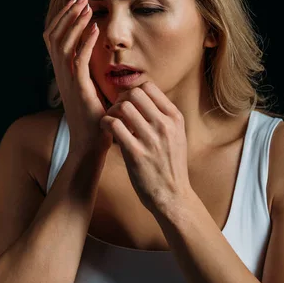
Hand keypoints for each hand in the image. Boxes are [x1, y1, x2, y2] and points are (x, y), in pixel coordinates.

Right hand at [43, 0, 112, 156]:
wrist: (90, 144)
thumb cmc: (93, 118)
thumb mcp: (88, 89)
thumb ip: (88, 71)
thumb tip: (96, 54)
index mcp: (62, 72)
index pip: (54, 38)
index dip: (63, 18)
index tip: (77, 3)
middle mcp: (61, 74)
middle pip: (54, 35)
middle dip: (68, 14)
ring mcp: (67, 81)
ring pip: (63, 43)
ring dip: (75, 22)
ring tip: (87, 7)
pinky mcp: (79, 88)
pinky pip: (79, 60)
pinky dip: (85, 42)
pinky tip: (96, 29)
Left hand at [99, 81, 191, 212]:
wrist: (173, 196)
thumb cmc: (171, 165)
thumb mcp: (177, 136)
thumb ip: (164, 116)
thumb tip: (145, 97)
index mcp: (175, 118)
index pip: (149, 87)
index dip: (133, 92)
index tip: (128, 104)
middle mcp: (165, 126)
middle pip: (135, 94)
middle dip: (121, 99)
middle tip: (117, 112)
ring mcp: (151, 139)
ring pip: (123, 107)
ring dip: (112, 111)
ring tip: (112, 122)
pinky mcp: (136, 154)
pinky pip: (114, 125)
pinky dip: (106, 123)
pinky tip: (107, 130)